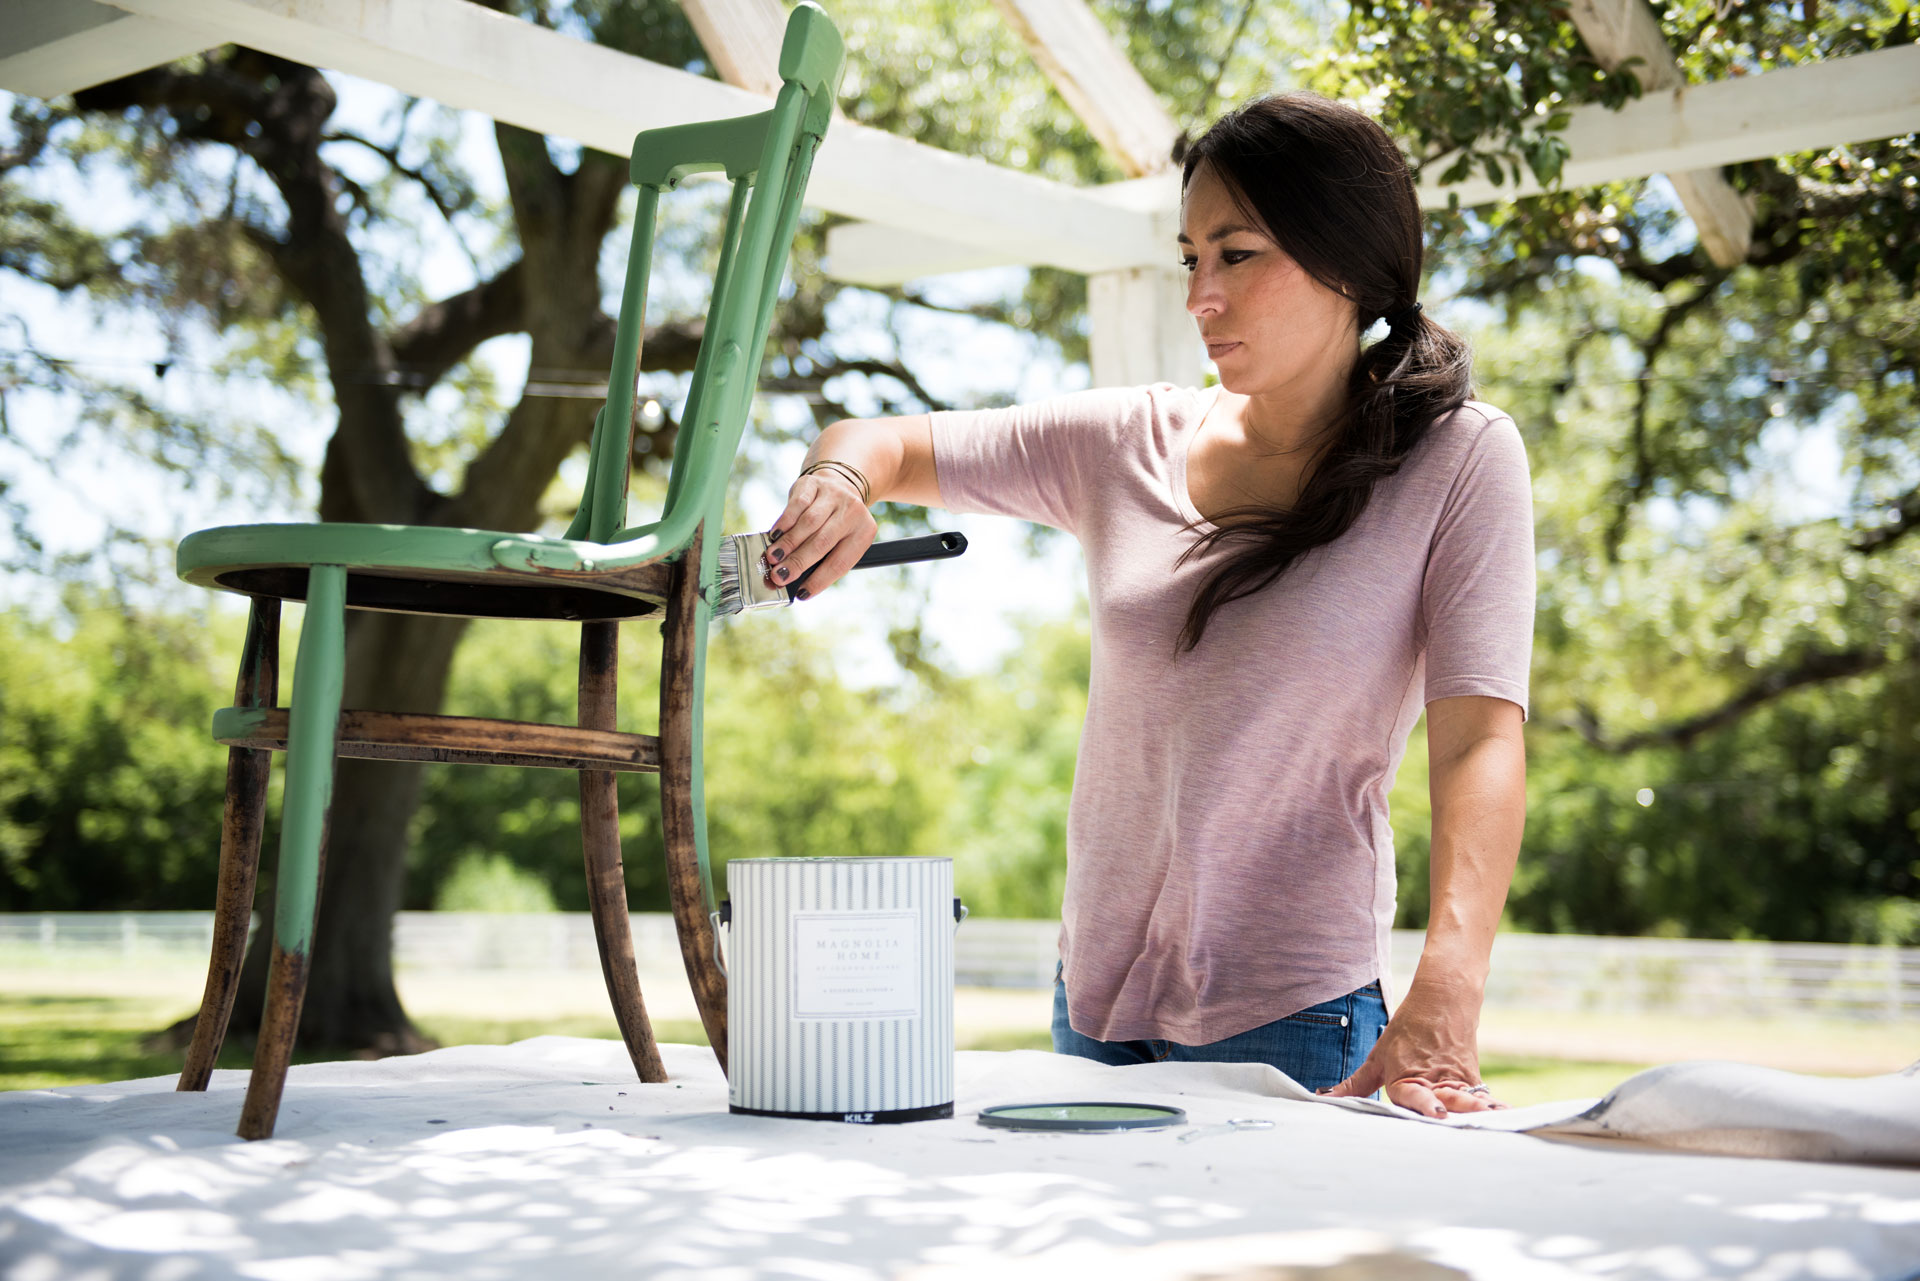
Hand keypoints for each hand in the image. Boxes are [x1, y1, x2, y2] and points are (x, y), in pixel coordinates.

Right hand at [762, 466, 876, 599]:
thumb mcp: (842, 541)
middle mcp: (852, 512)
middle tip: (780, 576)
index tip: (802, 594)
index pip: (840, 562)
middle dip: (798, 562)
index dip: (820, 580)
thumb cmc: (837, 523)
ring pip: (809, 523)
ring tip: (773, 558)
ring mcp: (834, 495)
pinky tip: (774, 535)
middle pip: (822, 542)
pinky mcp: (814, 484)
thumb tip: (797, 581)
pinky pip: (798, 505)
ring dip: (788, 544)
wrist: (840, 483)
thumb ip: (824, 560)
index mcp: (864, 532)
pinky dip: (784, 522)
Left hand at [1323, 980, 1506, 1116]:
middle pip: (1443, 1105)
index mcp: (1406, 1078)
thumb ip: (1356, 1085)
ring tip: (1492, 1124)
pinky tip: (1506, 1117)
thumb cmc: (1407, 1031)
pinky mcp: (1473, 1079)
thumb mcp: (1378, 1058)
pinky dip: (1492, 1107)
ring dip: (1477, 1113)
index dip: (1426, 1104)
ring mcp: (1456, 1080)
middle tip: (1461, 1126)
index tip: (1437, 1112)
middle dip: (1453, 1116)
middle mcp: (1432, 1082)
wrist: (1443, 999)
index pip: (1415, 1096)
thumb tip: (1323, 1098)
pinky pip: (1482, 1097)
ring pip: (1467, 1101)